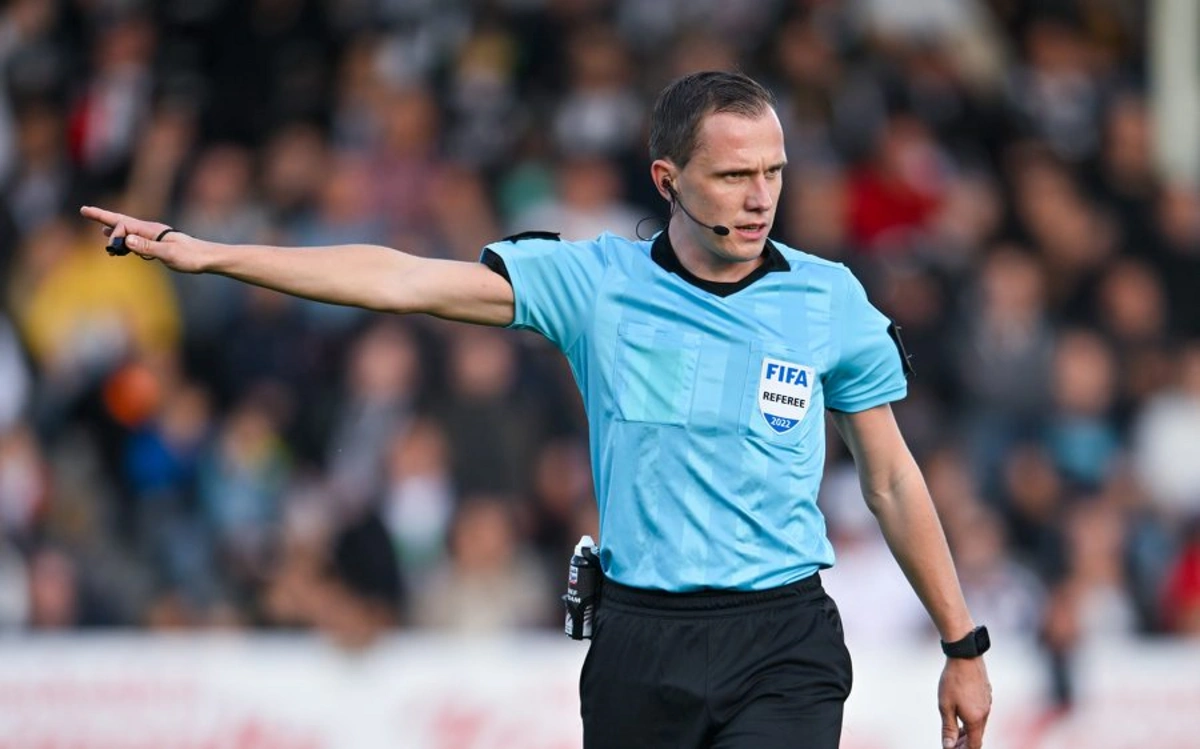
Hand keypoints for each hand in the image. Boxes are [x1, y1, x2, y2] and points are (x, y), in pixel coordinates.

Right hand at [79, 206, 206, 272]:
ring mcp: (155, 236)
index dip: (116, 235)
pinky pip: (136, 238)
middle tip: (83, 210)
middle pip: (122, 220)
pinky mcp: (159, 245)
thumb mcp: (169, 254)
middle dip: (103, 216)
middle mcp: (151, 230)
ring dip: (112, 226)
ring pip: (128, 229)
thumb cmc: (192, 258)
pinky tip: (122, 242)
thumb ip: (147, 248)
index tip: (115, 250)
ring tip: (98, 225)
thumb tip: (126, 240)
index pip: (124, 226)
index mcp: (152, 230)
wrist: (209, 259)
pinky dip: (124, 238)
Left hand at [938, 656, 990, 748]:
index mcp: (976, 719)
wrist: (965, 656)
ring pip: (979, 724)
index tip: (952, 748)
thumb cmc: (953, 681)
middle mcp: (985, 713)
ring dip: (968, 730)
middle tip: (951, 743)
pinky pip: (981, 712)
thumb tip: (948, 746)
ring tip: (955, 731)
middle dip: (965, 743)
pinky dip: (972, 718)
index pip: (974, 744)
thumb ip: (948, 728)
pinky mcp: (986, 694)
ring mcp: (987, 703)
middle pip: (977, 735)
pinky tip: (962, 713)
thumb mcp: (945, 706)